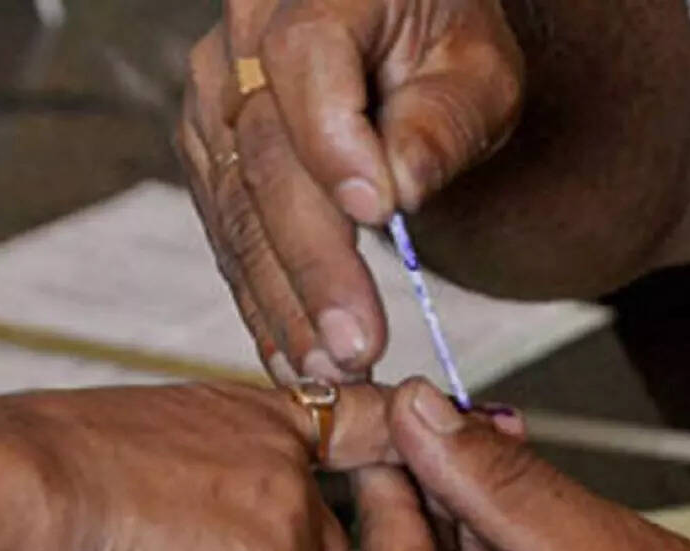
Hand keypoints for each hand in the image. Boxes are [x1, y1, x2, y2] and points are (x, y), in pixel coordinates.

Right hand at [0, 382, 392, 550]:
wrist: (4, 487)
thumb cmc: (40, 471)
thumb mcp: (145, 452)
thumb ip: (205, 485)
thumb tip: (209, 546)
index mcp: (256, 415)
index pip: (366, 425)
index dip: (386, 476)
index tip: (378, 522)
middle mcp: (284, 456)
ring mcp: (286, 515)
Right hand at [177, 0, 523, 378]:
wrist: (397, 49)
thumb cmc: (444, 47)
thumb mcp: (479, 68)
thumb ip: (446, 118)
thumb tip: (400, 184)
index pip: (307, 57)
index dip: (334, 137)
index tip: (379, 212)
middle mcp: (246, 40)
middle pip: (265, 155)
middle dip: (312, 261)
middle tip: (354, 343)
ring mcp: (216, 102)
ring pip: (238, 212)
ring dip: (283, 301)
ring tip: (328, 370)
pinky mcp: (210, 158)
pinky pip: (229, 238)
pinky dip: (263, 302)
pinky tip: (292, 355)